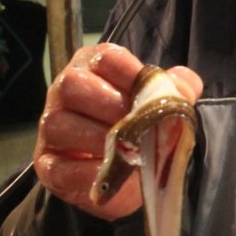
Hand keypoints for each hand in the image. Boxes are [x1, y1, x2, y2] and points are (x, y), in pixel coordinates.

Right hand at [32, 44, 202, 221]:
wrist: (122, 177)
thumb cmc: (138, 128)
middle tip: (137, 123)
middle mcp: (65, 93)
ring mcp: (52, 129)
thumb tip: (186, 86)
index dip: (129, 71)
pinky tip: (110, 175)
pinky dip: (87, 172)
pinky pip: (59, 166)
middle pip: (72, 84)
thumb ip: (175, 90)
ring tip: (128, 150)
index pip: (104, 57)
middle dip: (109, 103)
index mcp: (94, 68)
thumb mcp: (160, 105)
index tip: (150, 88)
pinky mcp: (48, 165)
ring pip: (59, 123)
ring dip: (98, 138)